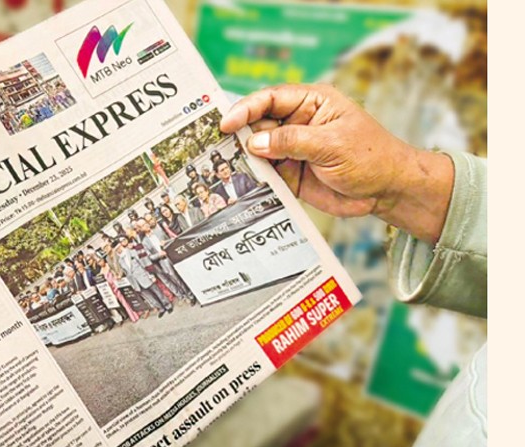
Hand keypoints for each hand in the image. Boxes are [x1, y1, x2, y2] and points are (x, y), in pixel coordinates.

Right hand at [220, 84, 453, 243]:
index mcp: (311, 102)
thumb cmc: (371, 157)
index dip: (246, 108)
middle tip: (216, 146)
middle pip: (258, 123)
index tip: (227, 123)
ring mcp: (292, 149)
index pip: (271, 98)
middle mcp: (297, 122)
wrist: (387, 191)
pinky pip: (264, 174)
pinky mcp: (290, 174)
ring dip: (241, 158)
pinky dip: (252, 179)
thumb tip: (255, 142)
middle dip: (239, 134)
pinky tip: (238, 183)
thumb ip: (292, 141)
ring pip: (257, 150)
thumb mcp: (332, 145)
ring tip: (221, 167)